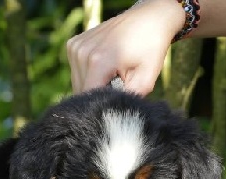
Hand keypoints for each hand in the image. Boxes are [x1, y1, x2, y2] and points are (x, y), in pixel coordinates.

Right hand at [67, 0, 185, 94]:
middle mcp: (82, 53)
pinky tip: (105, 64)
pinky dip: (89, 73)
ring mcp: (76, 46)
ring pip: (78, 82)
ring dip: (93, 84)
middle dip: (99, 94)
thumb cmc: (151, 46)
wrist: (150, 17)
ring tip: (112, 73)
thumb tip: (114, 113)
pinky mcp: (74, 44)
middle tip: (119, 83)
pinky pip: (77, 70)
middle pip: (81, 92)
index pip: (89, 99)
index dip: (102, 104)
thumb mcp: (147, 78)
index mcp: (97, 62)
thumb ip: (130, 100)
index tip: (118, 100)